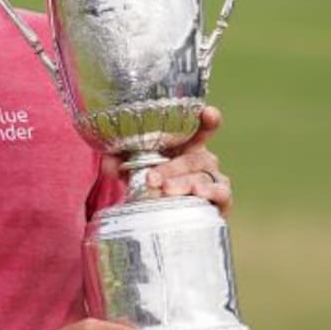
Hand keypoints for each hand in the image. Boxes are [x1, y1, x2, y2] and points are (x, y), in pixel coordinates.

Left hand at [101, 106, 233, 215]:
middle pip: (193, 158)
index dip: (207, 120)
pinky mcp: (221, 200)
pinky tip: (199, 195)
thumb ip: (121, 163)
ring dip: (183, 183)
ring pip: (202, 177)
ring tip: (167, 189)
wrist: (168, 217)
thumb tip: (108, 162)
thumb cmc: (156, 184)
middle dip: (171, 167)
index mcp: (186, 146)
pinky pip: (221, 195)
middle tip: (151, 178)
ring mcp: (213, 179)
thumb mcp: (136, 171)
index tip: (207, 112)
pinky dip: (212, 193)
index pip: (201, 128)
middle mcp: (203, 159)